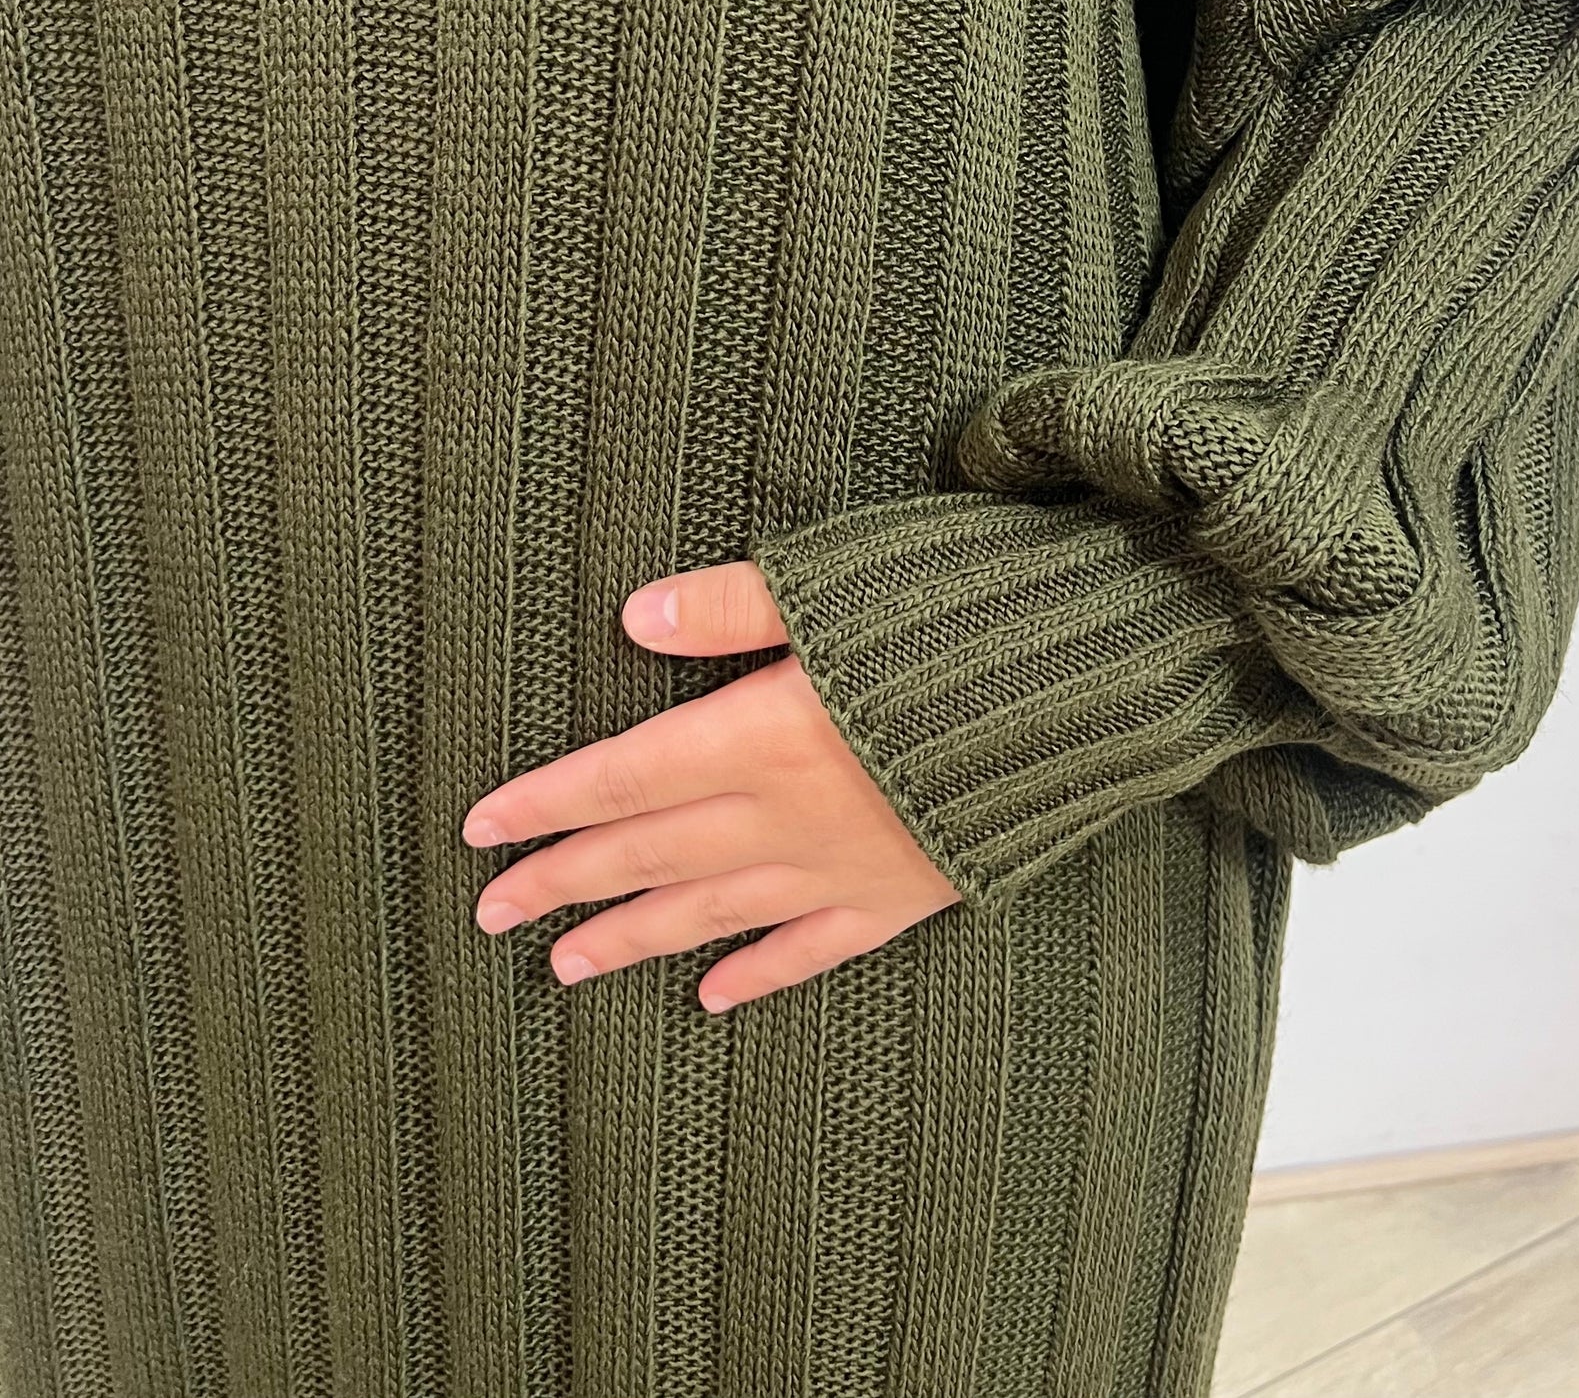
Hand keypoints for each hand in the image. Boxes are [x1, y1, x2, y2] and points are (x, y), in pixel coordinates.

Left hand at [459, 558, 961, 1013]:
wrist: (1096, 688)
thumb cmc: (968, 613)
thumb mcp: (837, 584)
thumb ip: (730, 606)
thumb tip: (632, 618)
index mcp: (761, 733)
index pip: (624, 778)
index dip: (549, 805)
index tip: (481, 831)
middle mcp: (789, 815)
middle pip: (650, 854)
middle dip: (565, 881)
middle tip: (492, 912)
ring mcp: (845, 865)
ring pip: (713, 912)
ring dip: (633, 937)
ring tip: (566, 962)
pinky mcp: (905, 892)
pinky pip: (812, 948)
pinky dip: (757, 974)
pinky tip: (712, 994)